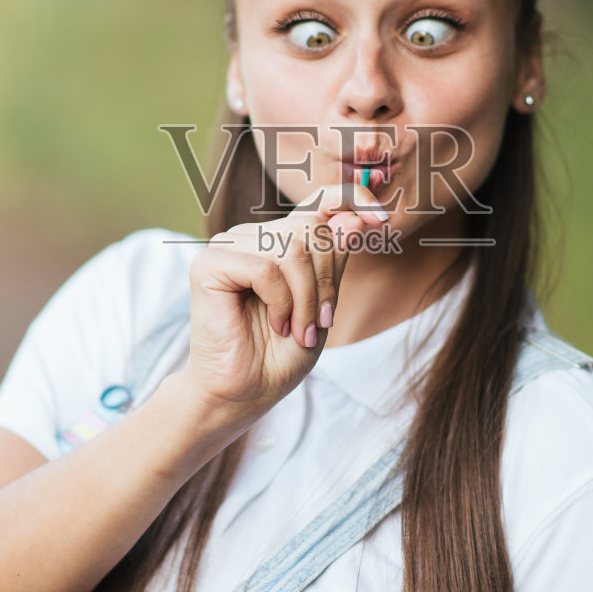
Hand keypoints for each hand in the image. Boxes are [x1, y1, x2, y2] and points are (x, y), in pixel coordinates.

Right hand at [181, 182, 389, 417]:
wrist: (247, 392)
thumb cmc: (281, 354)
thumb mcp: (324, 305)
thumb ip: (335, 261)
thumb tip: (355, 218)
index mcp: (283, 240)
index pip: (321, 200)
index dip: (354, 198)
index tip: (382, 219)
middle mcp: (256, 235)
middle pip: (313, 229)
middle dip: (326, 281)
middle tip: (319, 322)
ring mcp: (230, 246)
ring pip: (292, 249)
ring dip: (305, 299)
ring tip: (298, 330)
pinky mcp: (209, 263)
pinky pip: (266, 267)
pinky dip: (280, 302)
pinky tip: (275, 323)